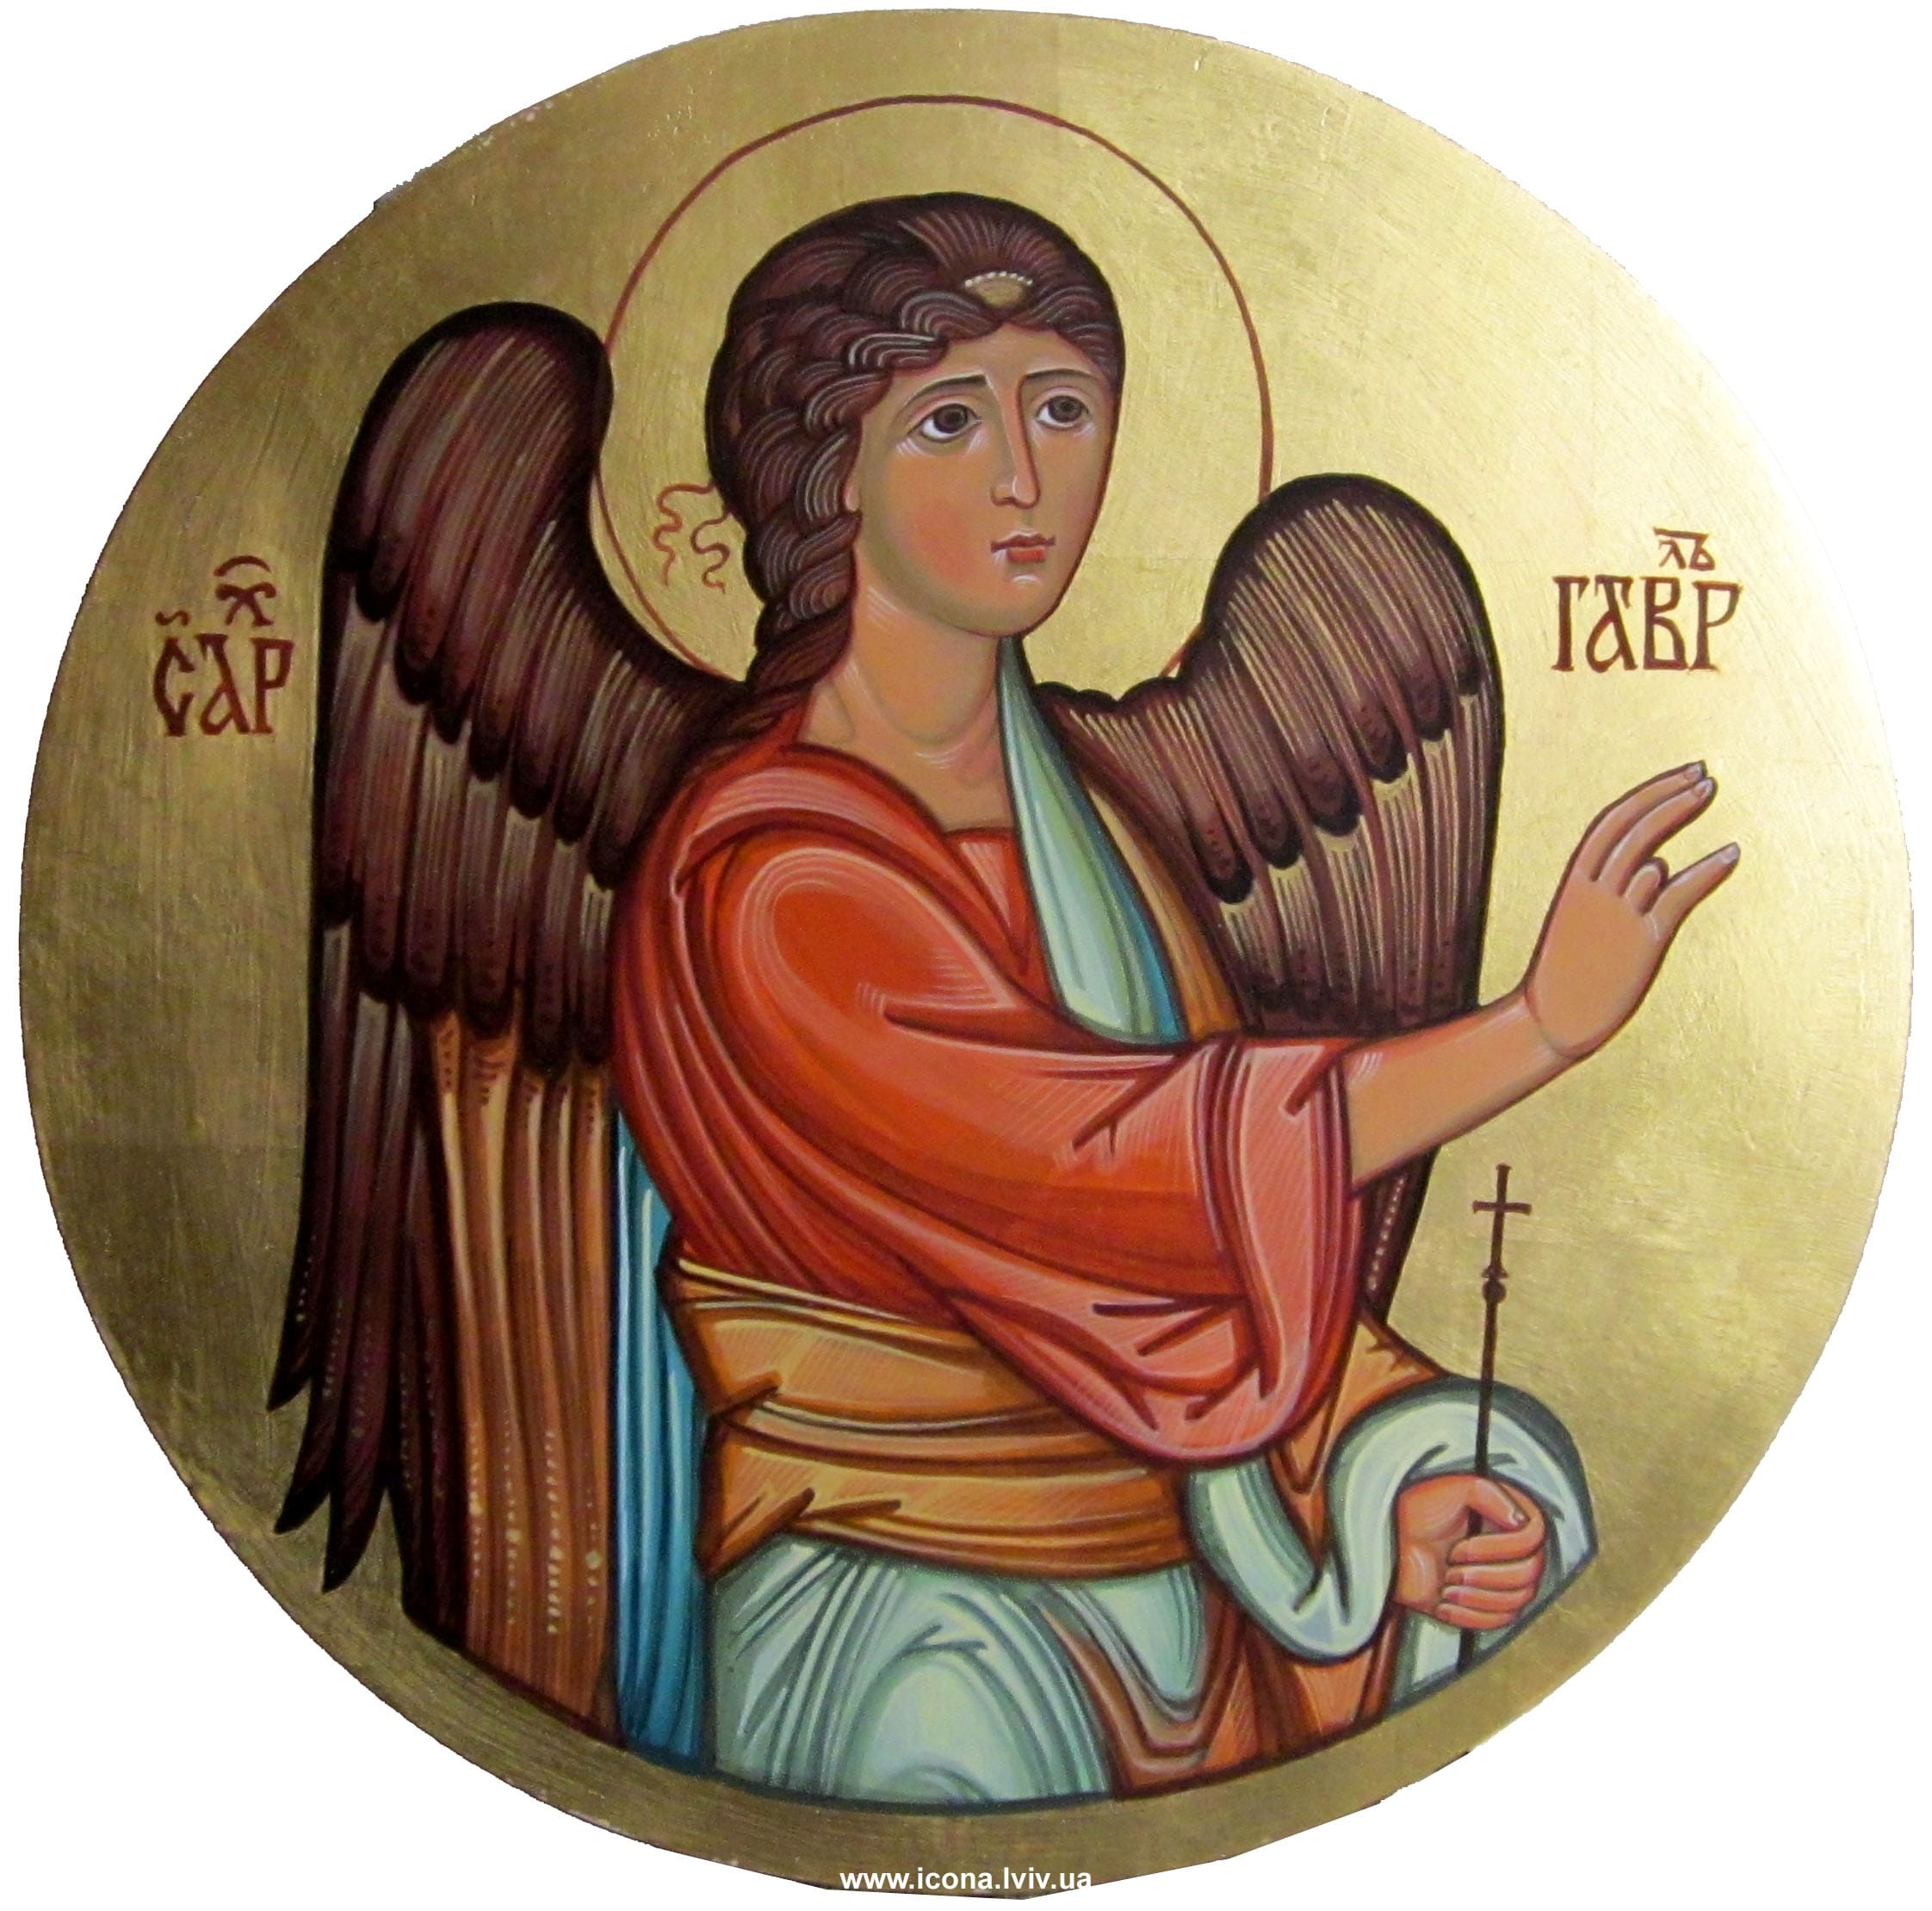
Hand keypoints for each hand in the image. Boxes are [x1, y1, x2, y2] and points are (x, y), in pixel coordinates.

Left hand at [1394, 1474, 1545, 1631]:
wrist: (1391, 1544)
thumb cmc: (1420, 1512)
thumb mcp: (1452, 1489)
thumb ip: (1488, 1493)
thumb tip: (1521, 1521)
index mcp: (1510, 1518)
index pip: (1534, 1538)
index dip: (1500, 1547)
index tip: (1460, 1546)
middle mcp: (1514, 1549)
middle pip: (1529, 1574)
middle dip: (1485, 1575)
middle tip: (1450, 1566)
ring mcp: (1501, 1579)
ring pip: (1517, 1601)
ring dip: (1476, 1596)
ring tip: (1445, 1584)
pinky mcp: (1486, 1605)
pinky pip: (1498, 1622)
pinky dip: (1469, 1615)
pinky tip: (1442, 1603)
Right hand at [1523, 762, 1738, 1060]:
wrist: (1551, 1024)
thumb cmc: (1570, 975)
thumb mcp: (1587, 919)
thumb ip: (1622, 886)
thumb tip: (1661, 861)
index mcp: (1574, 884)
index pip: (1611, 822)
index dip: (1648, 793)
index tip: (1681, 775)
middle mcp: (1593, 892)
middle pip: (1632, 826)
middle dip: (1668, 793)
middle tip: (1704, 774)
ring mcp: (1615, 916)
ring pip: (1650, 849)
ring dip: (1680, 813)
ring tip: (1709, 790)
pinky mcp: (1640, 943)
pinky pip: (1677, 897)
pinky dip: (1706, 872)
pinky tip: (1731, 852)